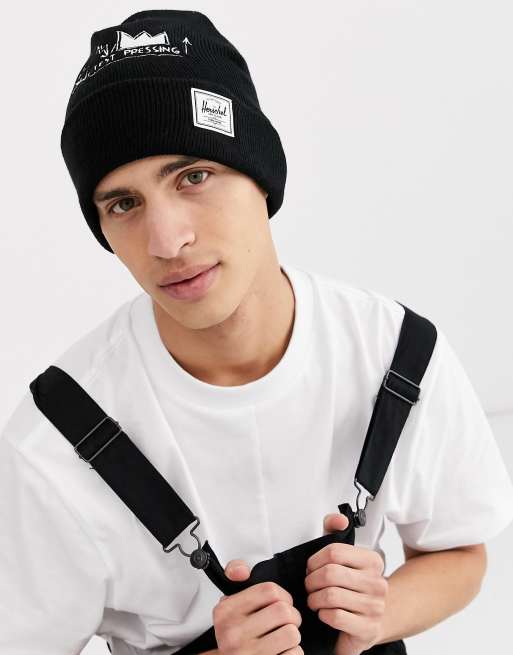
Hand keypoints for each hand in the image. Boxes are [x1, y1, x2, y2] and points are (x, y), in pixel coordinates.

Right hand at [214, 559, 302, 654]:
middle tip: (288, 622)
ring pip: (292, 633)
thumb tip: (242, 571)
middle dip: (292, 616)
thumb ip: (233, 574)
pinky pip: (294, 654)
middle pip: (283, 611)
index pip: (269, 590)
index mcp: (226, 611)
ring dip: (294, 636)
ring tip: (285, 639)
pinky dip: (294, 653)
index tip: (282, 603)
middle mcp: (233, 633)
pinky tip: (282, 652)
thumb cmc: (235, 635)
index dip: (283, 596)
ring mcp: (247, 654)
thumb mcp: (229, 605)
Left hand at [304, 513, 387, 654]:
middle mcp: (378, 582)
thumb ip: (334, 530)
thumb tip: (340, 519)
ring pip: (330, 596)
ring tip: (314, 600)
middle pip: (330, 574)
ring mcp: (375, 607)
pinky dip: (323, 615)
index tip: (310, 569)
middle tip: (309, 587)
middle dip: (311, 581)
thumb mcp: (340, 556)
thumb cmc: (348, 587)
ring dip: (314, 599)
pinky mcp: (368, 629)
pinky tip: (324, 614)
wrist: (366, 623)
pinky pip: (335, 616)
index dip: (314, 561)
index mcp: (373, 561)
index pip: (334, 551)